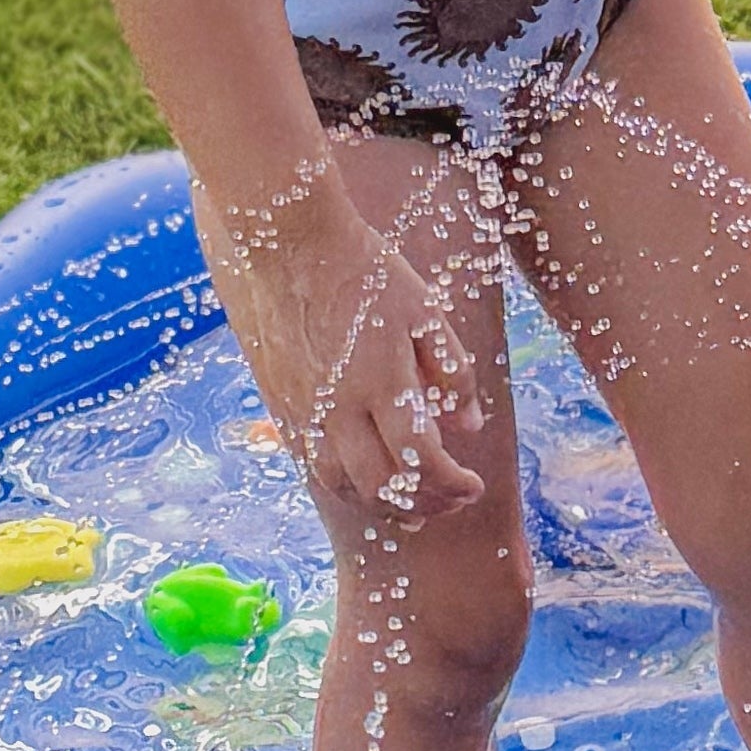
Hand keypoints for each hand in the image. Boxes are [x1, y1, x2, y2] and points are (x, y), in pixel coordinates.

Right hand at [204, 182, 483, 518]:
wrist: (289, 242)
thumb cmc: (366, 271)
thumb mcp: (425, 312)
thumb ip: (451, 372)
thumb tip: (468, 425)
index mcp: (382, 381)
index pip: (421, 458)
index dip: (451, 485)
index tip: (473, 487)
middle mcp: (338, 405)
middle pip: (379, 484)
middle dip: (421, 506)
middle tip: (448, 505)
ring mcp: (302, 407)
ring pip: (338, 482)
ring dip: (378, 505)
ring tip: (408, 508)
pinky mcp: (278, 402)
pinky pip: (308, 461)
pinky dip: (340, 483)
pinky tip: (362, 480)